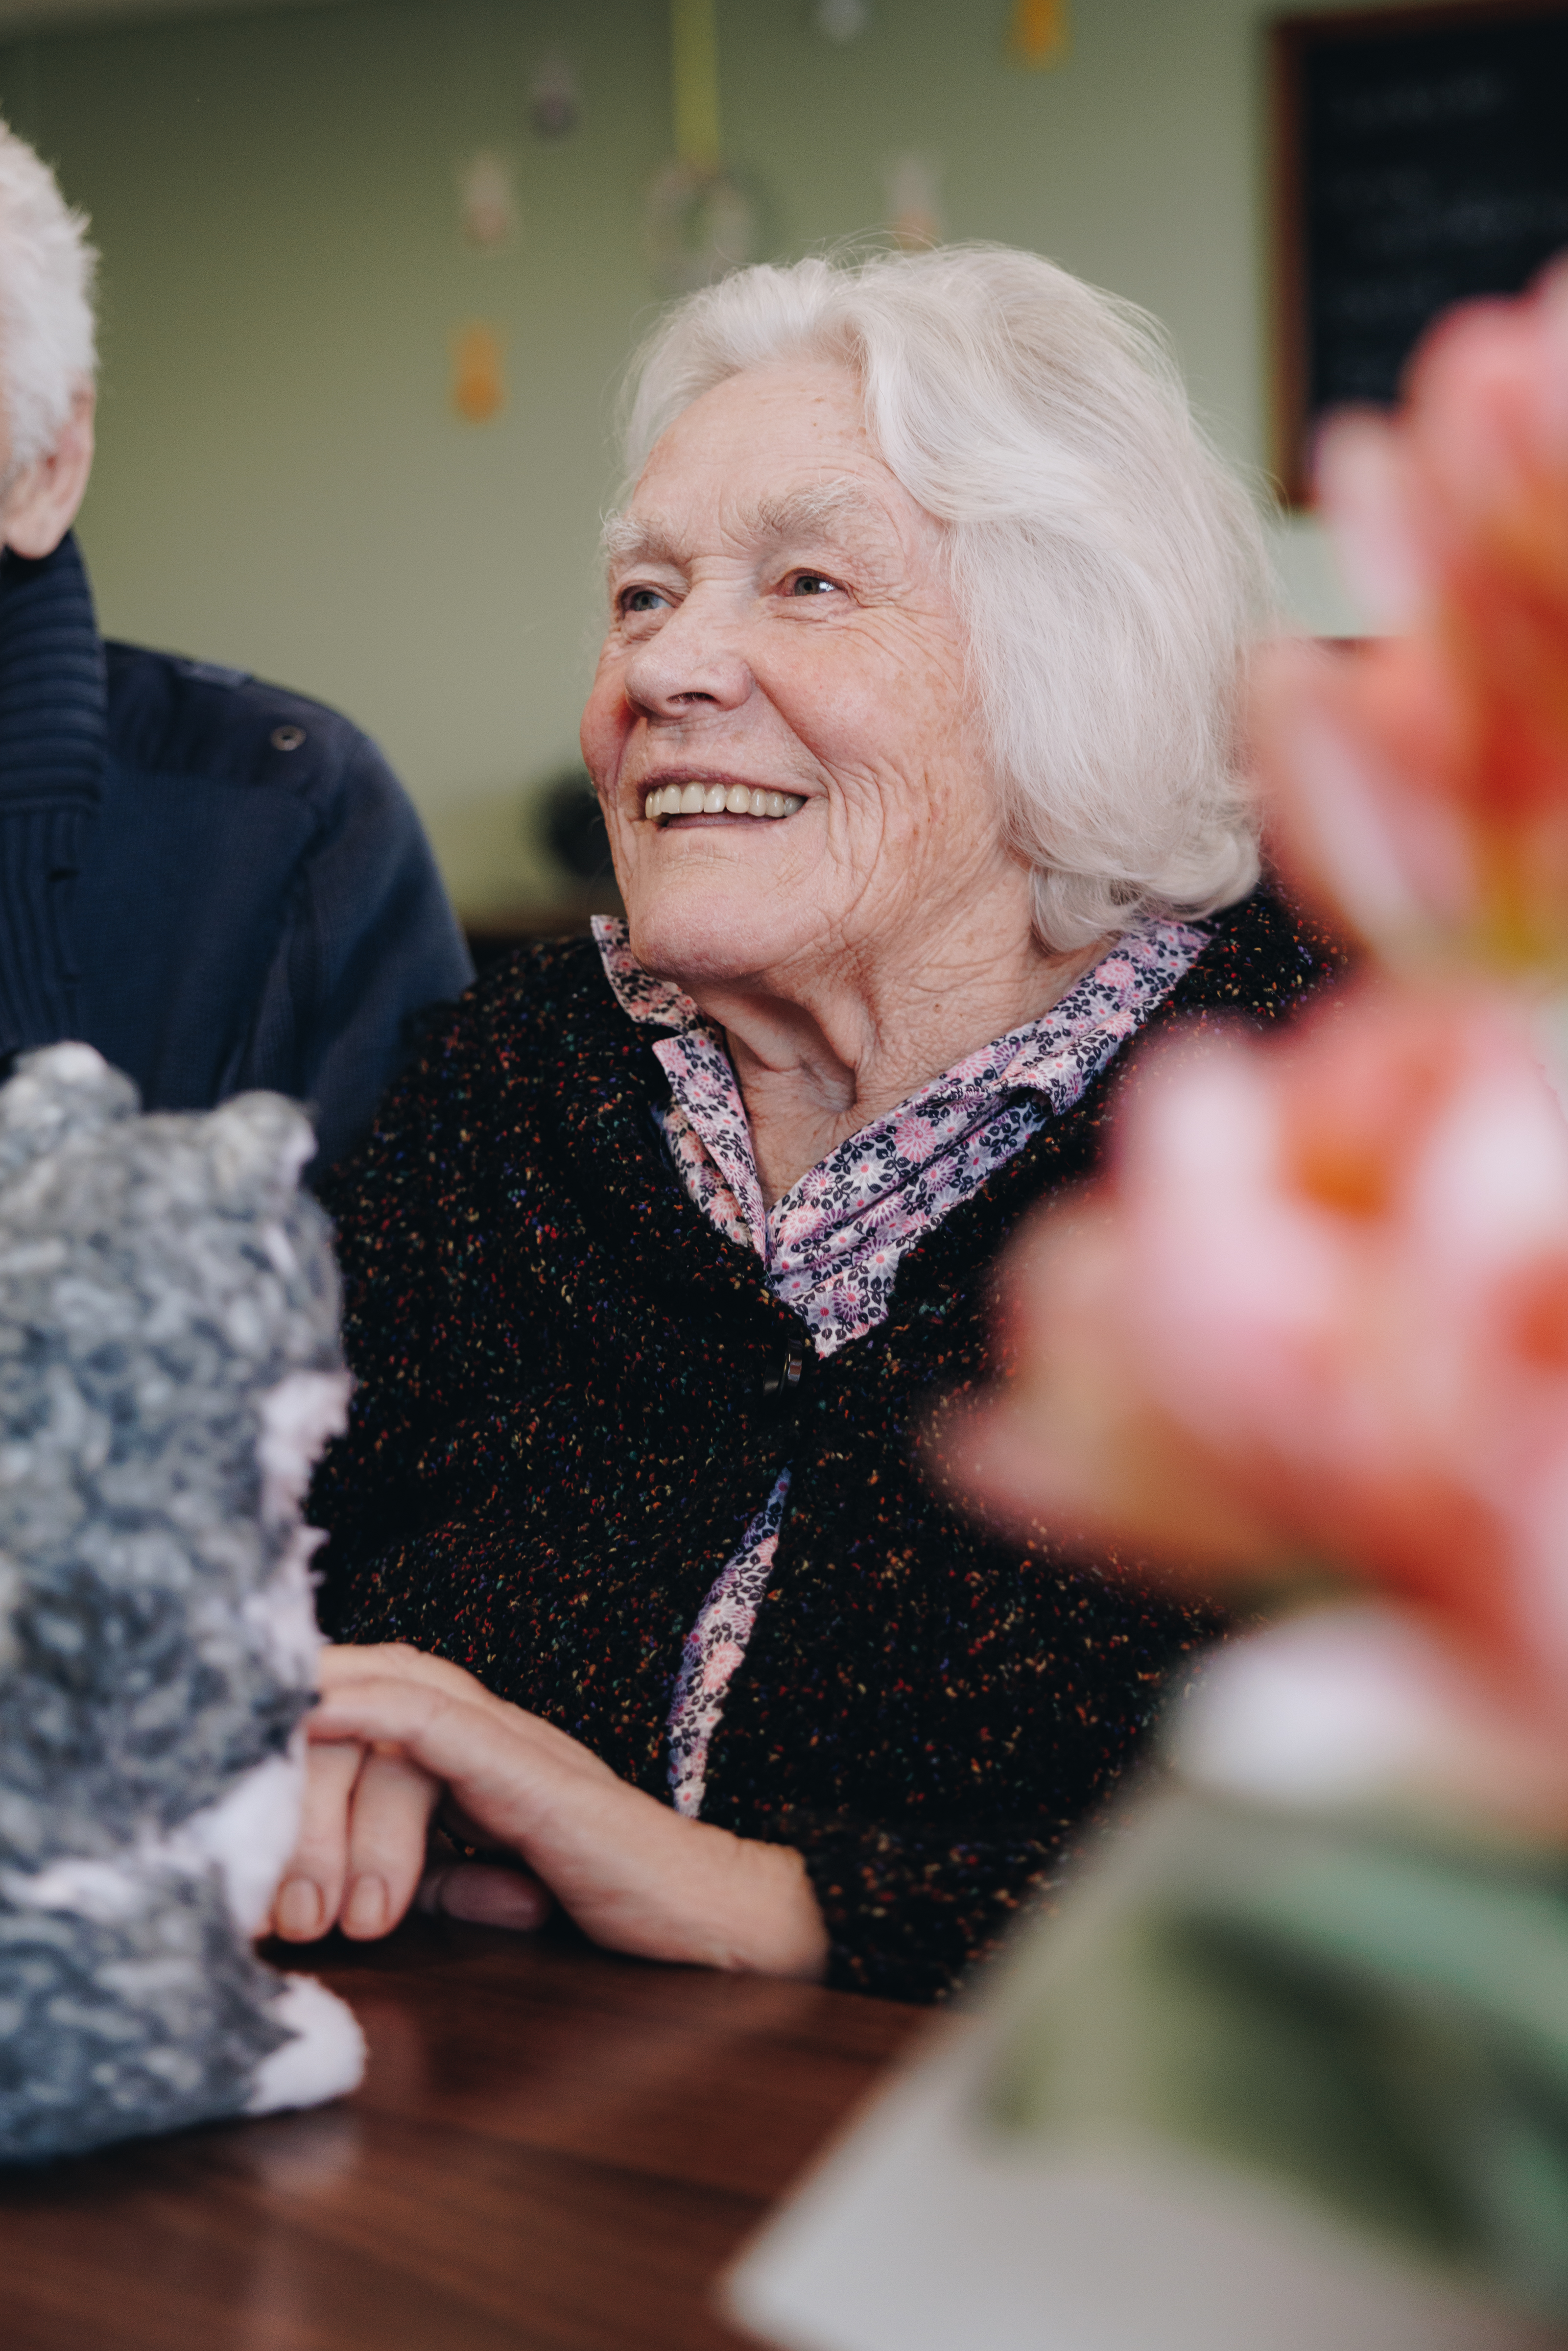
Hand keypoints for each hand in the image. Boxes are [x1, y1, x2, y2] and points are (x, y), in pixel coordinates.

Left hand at [269, 1644, 828, 1978]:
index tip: (242, 1738)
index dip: (318, 1714)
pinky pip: (439, 1727)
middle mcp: (503, 1739)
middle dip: (303, 1731)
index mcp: (495, 1764)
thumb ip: (471, 1886)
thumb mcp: (520, 1896)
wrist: (719, 1921)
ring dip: (321, 1725)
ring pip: (402, 1699)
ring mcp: (522, 1751)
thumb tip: (425, 1898)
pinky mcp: (536, 1782)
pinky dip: (370, 1710)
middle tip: (236, 1788)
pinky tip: (311, 1708)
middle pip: (384, 1689)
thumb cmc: (631, 1906)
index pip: (392, 1710)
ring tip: (248, 1715)